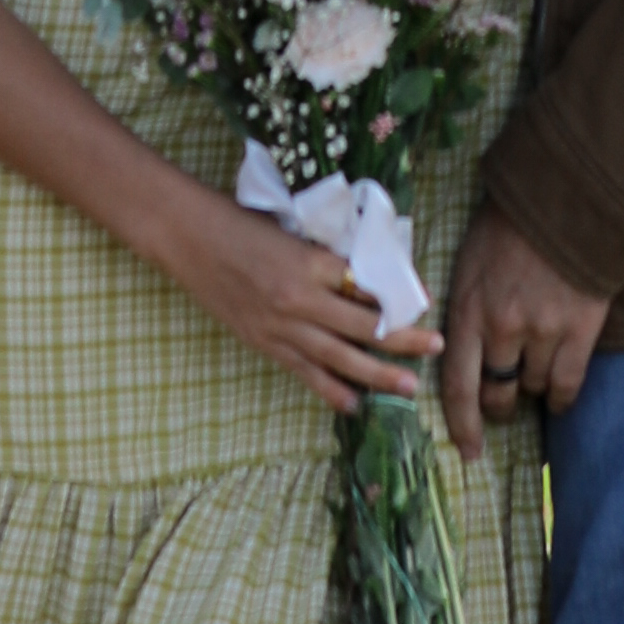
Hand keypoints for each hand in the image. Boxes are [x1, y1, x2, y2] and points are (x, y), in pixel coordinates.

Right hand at [171, 185, 440, 410]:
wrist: (188, 236)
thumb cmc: (239, 220)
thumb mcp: (292, 229)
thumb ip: (325, 255)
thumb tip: (363, 276)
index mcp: (310, 262)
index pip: (366, 288)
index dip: (396, 299)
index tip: (423, 303)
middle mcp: (300, 299)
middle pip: (363, 327)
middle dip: (403, 340)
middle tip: (435, 347)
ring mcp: (280, 326)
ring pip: (339, 358)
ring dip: (376, 374)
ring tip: (408, 388)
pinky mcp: (263, 342)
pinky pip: (304, 372)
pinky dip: (331, 389)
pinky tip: (354, 403)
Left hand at [442, 213, 612, 461]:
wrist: (567, 198)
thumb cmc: (509, 225)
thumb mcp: (469, 262)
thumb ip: (463, 307)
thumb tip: (447, 346)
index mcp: (467, 309)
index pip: (457, 385)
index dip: (462, 425)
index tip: (469, 451)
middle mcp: (502, 327)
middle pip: (496, 394)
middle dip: (497, 406)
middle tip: (501, 404)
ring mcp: (543, 331)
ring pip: (532, 388)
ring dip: (531, 388)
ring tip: (533, 371)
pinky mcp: (579, 330)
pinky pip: (567, 385)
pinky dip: (560, 397)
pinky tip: (557, 395)